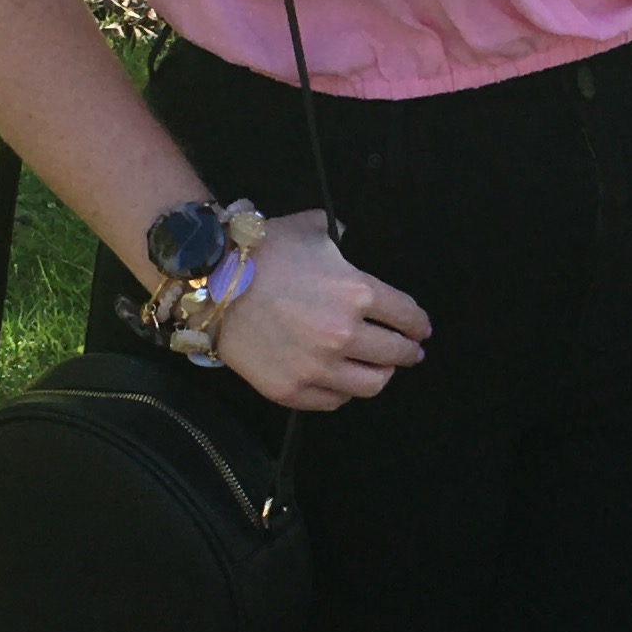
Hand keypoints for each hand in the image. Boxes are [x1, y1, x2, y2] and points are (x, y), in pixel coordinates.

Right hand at [210, 210, 429, 412]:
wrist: (211, 282)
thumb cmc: (262, 251)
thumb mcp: (312, 230)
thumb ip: (341, 240)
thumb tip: (348, 243)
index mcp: (358, 292)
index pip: (408, 316)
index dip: (419, 325)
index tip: (420, 330)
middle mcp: (345, 334)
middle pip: (396, 354)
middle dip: (407, 353)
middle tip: (409, 352)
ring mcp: (318, 367)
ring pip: (371, 385)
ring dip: (381, 376)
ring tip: (379, 370)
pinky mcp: (292, 390)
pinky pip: (334, 401)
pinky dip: (343, 391)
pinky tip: (342, 381)